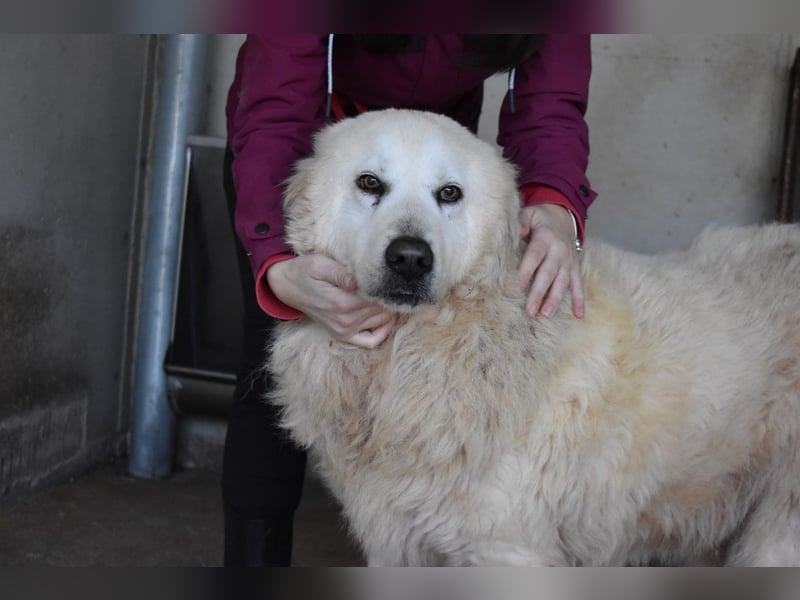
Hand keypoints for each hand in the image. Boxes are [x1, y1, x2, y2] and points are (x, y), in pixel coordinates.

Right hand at [267, 254, 397, 347]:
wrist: (288, 286)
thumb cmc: (305, 271)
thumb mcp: (320, 264)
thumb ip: (340, 272)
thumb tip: (356, 281)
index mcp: (342, 303)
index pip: (379, 298)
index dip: (389, 287)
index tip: (391, 276)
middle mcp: (345, 321)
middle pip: (384, 310)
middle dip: (390, 297)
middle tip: (392, 283)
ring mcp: (344, 331)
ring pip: (382, 322)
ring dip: (388, 310)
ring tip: (387, 294)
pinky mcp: (343, 336)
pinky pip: (371, 341)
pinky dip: (383, 331)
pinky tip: (385, 317)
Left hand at [517, 204, 584, 318]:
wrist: (564, 215)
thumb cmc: (540, 218)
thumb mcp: (530, 214)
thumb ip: (522, 222)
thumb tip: (519, 233)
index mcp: (545, 238)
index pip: (534, 257)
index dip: (526, 272)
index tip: (517, 288)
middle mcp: (558, 251)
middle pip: (548, 274)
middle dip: (539, 292)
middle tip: (530, 310)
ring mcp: (568, 261)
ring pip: (562, 282)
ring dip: (555, 299)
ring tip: (546, 314)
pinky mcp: (575, 267)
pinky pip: (578, 285)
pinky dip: (579, 300)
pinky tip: (579, 315)